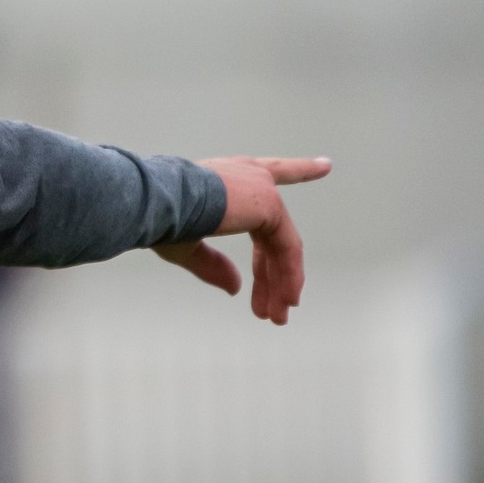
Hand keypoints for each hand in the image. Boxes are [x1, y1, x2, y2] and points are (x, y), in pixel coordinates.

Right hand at [153, 157, 330, 324]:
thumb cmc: (161, 218)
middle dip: (274, 275)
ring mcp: (263, 190)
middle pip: (273, 234)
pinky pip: (287, 249)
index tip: (326, 165)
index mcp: (227, 178)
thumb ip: (214, 266)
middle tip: (274, 311)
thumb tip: (237, 289)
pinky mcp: (270, 205)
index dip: (299, 170)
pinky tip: (286, 300)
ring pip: (282, 245)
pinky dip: (288, 277)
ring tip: (278, 317)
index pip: (272, 173)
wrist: (158, 202)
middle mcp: (249, 177)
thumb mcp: (187, 246)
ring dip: (281, 284)